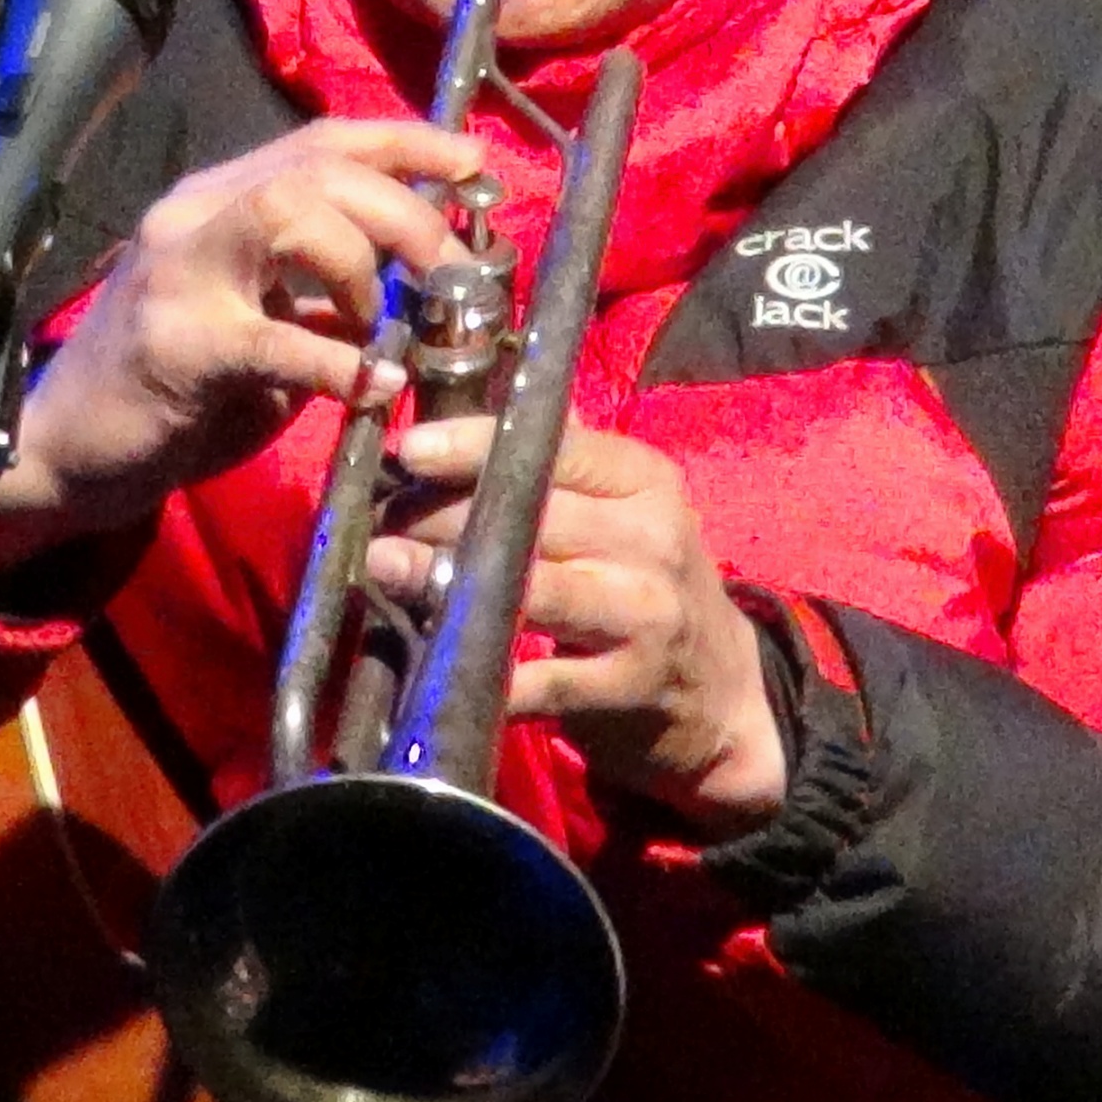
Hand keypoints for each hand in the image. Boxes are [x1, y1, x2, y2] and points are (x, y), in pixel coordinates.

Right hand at [0, 117, 487, 568]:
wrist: (63, 446)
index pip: (323, 139)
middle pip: (319, 169)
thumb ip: (323, 289)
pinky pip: (276, 339)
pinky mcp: (177, 347)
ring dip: (365, 268)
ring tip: (386, 327)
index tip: (474, 162)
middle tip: (448, 274)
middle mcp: (195, 216)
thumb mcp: (258, 318)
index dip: (408, 143)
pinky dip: (342, 363)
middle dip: (405, 213)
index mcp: (218, 200)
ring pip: (292, 214)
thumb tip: (425, 280)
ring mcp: (179, 275)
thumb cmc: (170, 386)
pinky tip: (378, 387)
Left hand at [369, 414, 783, 829]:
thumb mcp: (628, 512)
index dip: (476, 445)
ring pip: (534, 589)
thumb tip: (470, 407)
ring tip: (385, 567)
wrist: (722, 695)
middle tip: (379, 517)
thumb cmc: (647, 586)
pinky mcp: (628, 686)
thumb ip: (563, 462)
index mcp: (646, 483)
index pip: (557, 447)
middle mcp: (652, 541)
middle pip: (533, 516)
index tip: (409, 450)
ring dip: (448, 580)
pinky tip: (434, 662)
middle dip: (443, 514)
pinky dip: (487, 672)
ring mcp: (645, 615)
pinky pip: (544, 680)